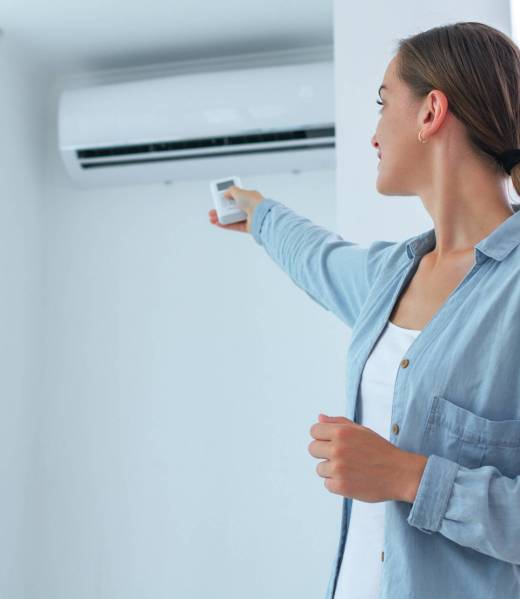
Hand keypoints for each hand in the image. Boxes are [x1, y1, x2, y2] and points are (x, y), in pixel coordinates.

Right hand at [208, 186, 264, 233]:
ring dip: (221, 218)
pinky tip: (219, 223)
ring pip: (232, 218)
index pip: (237, 196)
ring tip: (212, 219)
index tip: (219, 198)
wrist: (262, 215)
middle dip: (221, 210)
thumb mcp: (239, 192)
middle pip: (232, 209)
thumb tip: (226, 193)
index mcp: (250, 197)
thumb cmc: (254, 202)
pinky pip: (235, 226)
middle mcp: (250, 207)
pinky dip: (226, 225)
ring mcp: (249, 218)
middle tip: (213, 211)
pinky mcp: (248, 228)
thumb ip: (231, 191)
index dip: (227, 197)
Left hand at [308, 414, 427, 502]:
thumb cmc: (380, 450)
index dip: (321, 436)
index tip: (331, 442)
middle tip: (341, 456)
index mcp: (342, 432)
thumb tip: (319, 418)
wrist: (400, 473)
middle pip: (312, 449)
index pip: (314, 431)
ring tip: (350, 468)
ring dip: (331, 470)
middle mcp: (338, 449)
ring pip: (320, 468)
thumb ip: (338, 422)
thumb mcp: (361, 430)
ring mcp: (338, 469)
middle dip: (323, 452)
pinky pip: (327, 484)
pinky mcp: (341, 486)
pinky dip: (337, 483)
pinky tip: (351, 479)